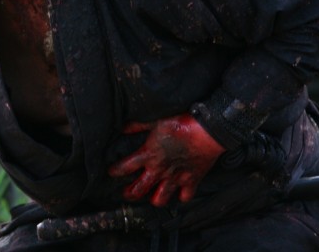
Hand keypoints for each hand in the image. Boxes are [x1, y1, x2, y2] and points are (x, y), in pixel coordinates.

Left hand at [108, 114, 224, 206]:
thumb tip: (123, 128)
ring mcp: (175, 178)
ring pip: (160, 199)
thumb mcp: (155, 120)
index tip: (111, 172)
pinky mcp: (191, 181)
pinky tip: (178, 193)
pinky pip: (185, 197)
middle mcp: (159, 170)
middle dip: (130, 193)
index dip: (116, 171)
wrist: (207, 131)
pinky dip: (181, 197)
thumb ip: (137, 125)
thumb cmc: (181, 123)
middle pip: (139, 189)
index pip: (125, 167)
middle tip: (126, 193)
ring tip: (150, 197)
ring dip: (153, 199)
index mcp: (149, 155)